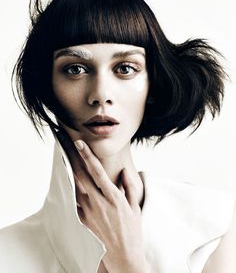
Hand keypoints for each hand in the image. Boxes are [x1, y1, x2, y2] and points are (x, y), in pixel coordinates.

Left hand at [56, 130, 149, 272]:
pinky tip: (68, 183)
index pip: (97, 171)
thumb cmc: (132, 231)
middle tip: (67, 146)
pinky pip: (74, 203)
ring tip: (65, 160)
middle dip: (73, 158)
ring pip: (75, 187)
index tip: (80, 144)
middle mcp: (99, 202)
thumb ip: (130, 187)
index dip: (87, 156)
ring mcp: (89, 212)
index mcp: (113, 197)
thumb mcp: (135, 207)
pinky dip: (71, 191)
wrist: (124, 257)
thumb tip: (124, 171)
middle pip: (81, 176)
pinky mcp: (83, 222)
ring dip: (70, 172)